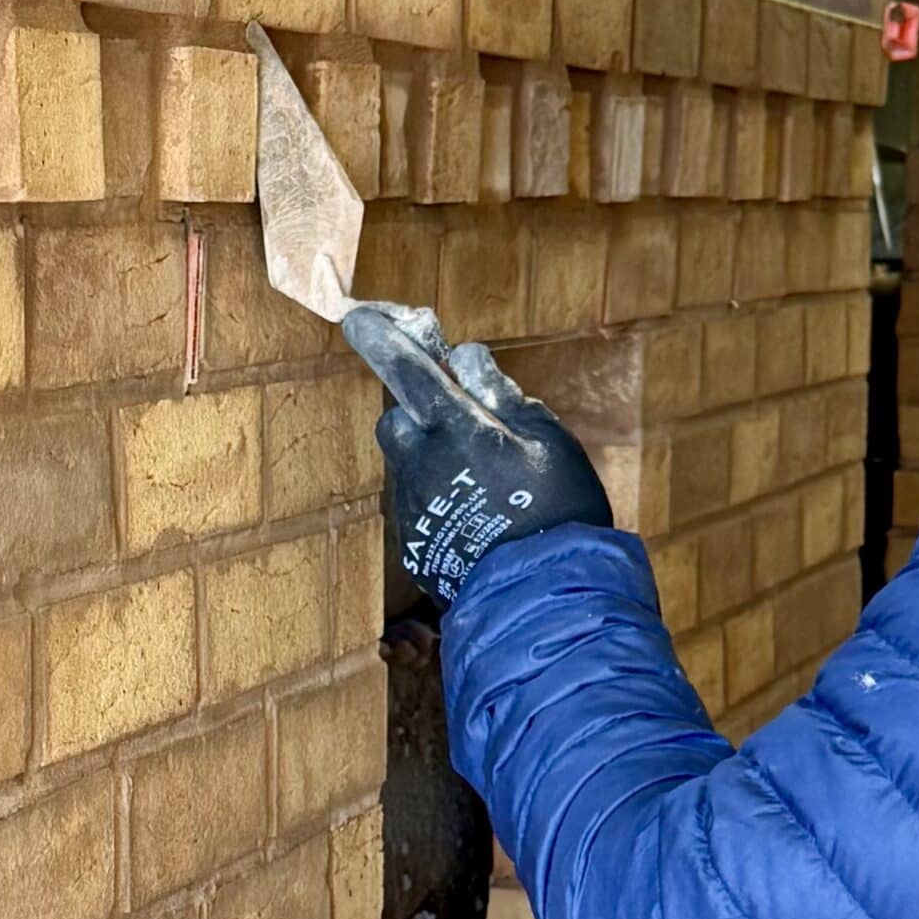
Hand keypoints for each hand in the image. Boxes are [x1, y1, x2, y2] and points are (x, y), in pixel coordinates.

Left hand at [343, 303, 612, 604]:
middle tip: (464, 420)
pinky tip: (482, 521)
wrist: (545, 600)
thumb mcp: (547, 440)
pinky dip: (442, 500)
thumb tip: (468, 361)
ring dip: (434, 458)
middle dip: (421, 410)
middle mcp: (420, 463)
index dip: (380, 338)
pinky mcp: (415, 545)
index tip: (360, 318)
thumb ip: (502, 395)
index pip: (404, 367)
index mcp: (454, 427)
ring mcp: (413, 507)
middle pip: (398, 418)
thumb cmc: (557, 510)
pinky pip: (421, 505)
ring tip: (486, 482)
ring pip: (409, 464)